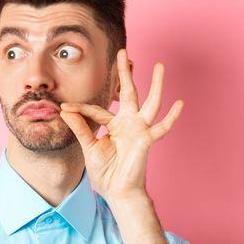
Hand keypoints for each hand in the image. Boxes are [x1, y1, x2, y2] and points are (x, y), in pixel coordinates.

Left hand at [59, 49, 183, 202]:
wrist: (116, 191)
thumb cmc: (105, 171)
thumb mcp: (88, 146)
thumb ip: (79, 127)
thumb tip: (64, 110)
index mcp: (113, 125)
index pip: (97, 110)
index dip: (80, 109)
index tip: (64, 107)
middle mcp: (128, 123)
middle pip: (127, 92)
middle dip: (125, 73)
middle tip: (122, 52)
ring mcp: (140, 130)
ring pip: (150, 102)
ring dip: (156, 84)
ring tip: (160, 66)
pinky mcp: (147, 140)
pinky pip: (162, 127)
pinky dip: (171, 117)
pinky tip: (180, 103)